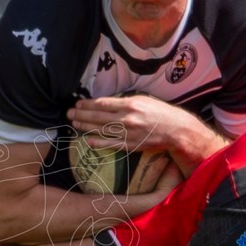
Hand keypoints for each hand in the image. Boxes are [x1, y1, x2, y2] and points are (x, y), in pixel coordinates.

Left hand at [67, 95, 219, 167]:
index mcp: (130, 104)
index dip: (88, 104)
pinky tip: (87, 140)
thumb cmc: (161, 113)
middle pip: (98, 116)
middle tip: (69, 113)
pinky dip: (98, 142)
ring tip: (74, 124)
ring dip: (85, 126)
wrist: (176, 130)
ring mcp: (128, 133)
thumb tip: (109, 102)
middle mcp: (127, 118)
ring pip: (101, 129)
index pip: (103, 103)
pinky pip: (110, 144)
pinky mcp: (130, 145)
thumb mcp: (145, 100)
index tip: (78, 103)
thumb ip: (127, 101)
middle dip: (82, 114)